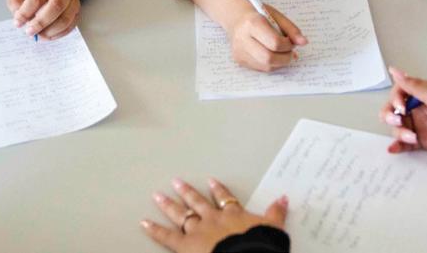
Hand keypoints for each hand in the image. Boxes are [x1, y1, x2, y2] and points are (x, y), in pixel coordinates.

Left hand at [7, 0, 81, 39]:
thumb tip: (18, 17)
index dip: (26, 11)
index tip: (18, 22)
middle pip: (55, 6)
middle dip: (40, 23)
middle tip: (29, 31)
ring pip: (65, 18)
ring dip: (50, 31)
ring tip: (39, 35)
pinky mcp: (77, 10)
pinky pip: (70, 25)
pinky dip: (58, 34)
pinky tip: (48, 35)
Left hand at [141, 177, 287, 252]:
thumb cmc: (259, 246)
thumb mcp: (272, 229)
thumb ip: (276, 214)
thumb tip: (283, 199)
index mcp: (233, 215)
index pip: (224, 199)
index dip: (217, 190)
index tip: (210, 182)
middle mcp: (213, 219)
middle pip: (198, 203)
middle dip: (187, 192)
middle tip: (176, 181)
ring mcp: (197, 231)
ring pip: (181, 214)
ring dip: (169, 204)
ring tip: (158, 195)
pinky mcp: (185, 245)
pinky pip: (166, 237)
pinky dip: (154, 230)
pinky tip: (143, 222)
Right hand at [225, 5, 306, 71]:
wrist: (236, 17)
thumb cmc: (258, 14)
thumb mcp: (276, 16)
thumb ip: (291, 29)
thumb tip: (303, 42)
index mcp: (252, 23)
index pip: (275, 42)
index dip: (288, 45)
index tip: (291, 42)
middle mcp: (242, 38)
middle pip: (269, 58)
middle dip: (285, 58)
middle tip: (291, 53)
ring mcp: (239, 51)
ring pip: (265, 66)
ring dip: (279, 63)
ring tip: (283, 53)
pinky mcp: (239, 59)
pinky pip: (260, 68)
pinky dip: (271, 64)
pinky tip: (272, 55)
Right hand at [380, 66, 426, 162]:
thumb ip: (415, 86)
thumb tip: (394, 70)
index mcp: (425, 93)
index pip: (400, 91)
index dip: (395, 98)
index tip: (401, 107)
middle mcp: (421, 108)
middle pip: (394, 109)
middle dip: (391, 115)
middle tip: (398, 122)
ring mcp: (422, 125)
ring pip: (398, 126)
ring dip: (399, 132)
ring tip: (412, 138)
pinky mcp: (424, 142)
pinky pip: (405, 142)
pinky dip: (398, 145)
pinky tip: (394, 148)